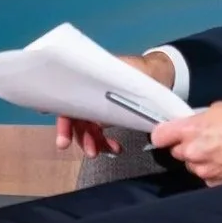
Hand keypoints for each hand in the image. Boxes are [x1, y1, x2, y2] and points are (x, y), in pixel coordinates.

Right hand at [54, 51, 175, 155]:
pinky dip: (105, 143)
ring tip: (110, 151)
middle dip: (82, 138)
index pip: (67, 104)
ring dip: (94, 143)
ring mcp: (96, 106)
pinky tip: (116, 148)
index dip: (64, 123)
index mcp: (87, 82)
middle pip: (75, 120)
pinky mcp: (107, 115)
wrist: (157, 72)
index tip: (64, 141)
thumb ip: (117, 89)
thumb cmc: (142, 70)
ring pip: (87, 129)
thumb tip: (108, 108)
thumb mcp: (130, 76)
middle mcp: (87, 94)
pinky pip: (99, 133)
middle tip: (91, 152)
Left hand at [148, 100, 221, 186]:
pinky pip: (205, 175)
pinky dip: (211, 170)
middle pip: (175, 152)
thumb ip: (195, 121)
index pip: (158, 137)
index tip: (167, 134)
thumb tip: (187, 127)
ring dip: (198, 159)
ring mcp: (204, 168)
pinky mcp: (215, 180)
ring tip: (217, 150)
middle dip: (185, 146)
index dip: (163, 135)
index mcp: (189, 131)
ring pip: (190, 165)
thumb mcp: (214, 110)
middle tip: (202, 139)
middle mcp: (192, 152)